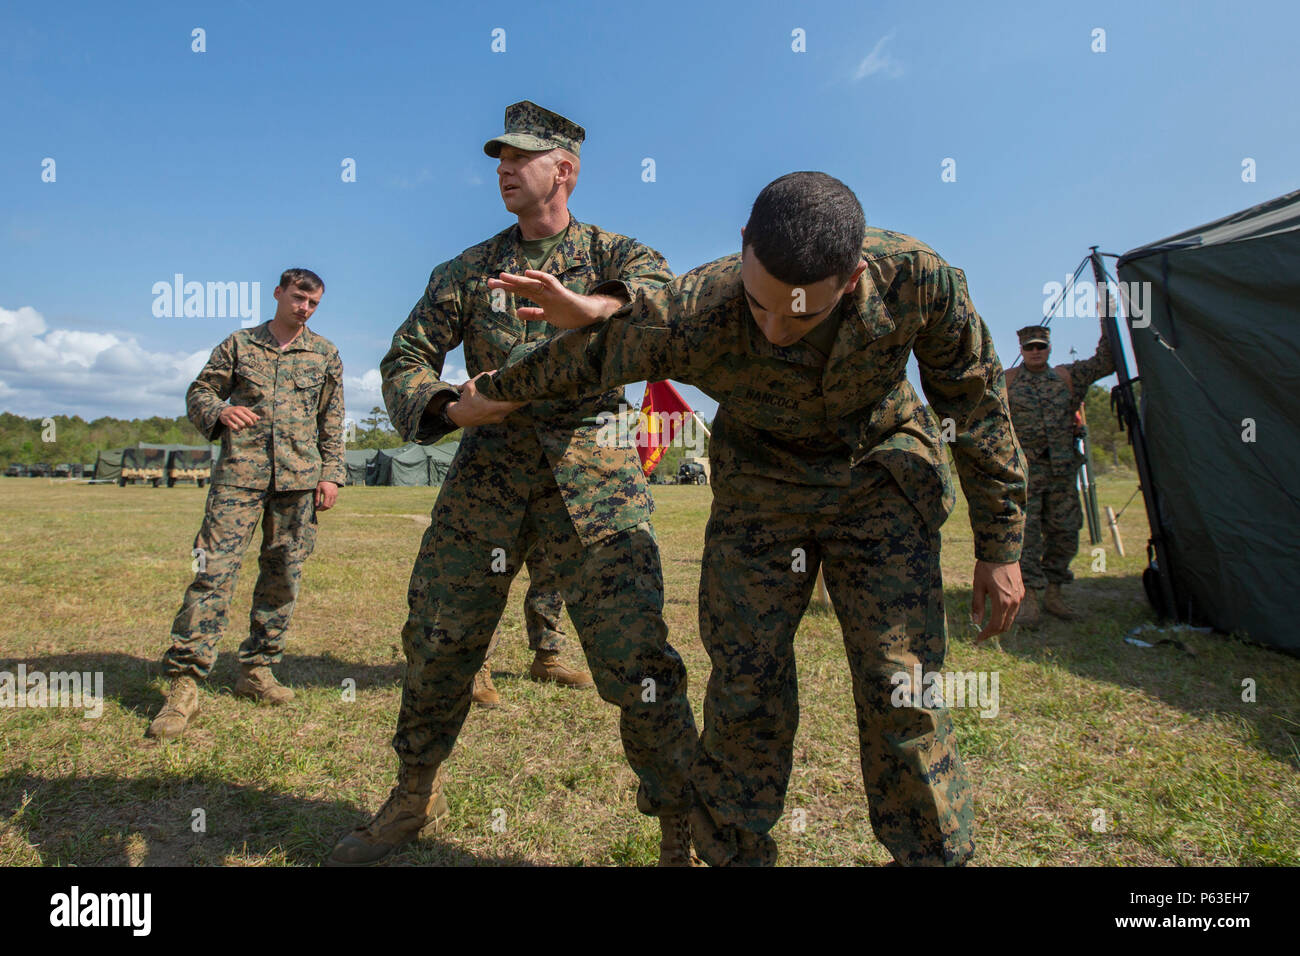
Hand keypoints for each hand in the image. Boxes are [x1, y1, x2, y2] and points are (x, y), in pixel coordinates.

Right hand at [219, 405, 259, 430]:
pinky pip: (235, 427)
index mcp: (243, 409)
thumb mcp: (244, 411)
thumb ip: (251, 414)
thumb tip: (259, 418)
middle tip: (248, 425)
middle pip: (248, 421)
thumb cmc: (237, 412)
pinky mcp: (227, 420)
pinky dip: (238, 430)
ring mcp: (232, 416)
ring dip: (244, 427)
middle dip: (250, 425)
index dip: (254, 421)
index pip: (252, 416)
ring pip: (242, 425)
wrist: (224, 411)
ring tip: (243, 427)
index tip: (252, 422)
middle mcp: (237, 411)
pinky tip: (239, 429)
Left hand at [315, 480, 338, 509]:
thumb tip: (316, 505)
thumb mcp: (318, 489)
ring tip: (322, 507)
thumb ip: (317, 498)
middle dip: (323, 509)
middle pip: (329, 506)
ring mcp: (335, 495)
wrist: (330, 477)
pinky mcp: (336, 494)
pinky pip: (334, 502)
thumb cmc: (322, 482)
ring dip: (327, 507)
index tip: (317, 509)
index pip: (325, 505)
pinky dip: (330, 504)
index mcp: (327, 494)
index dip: (321, 508)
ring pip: (332, 505)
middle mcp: (332, 495)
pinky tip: (325, 503)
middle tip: (318, 509)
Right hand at [444, 371, 525, 426]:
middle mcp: (498, 415)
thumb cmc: (465, 401)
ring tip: (517, 390)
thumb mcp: (470, 386)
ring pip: (511, 408)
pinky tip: (508, 396)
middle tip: (525, 387)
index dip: (524, 396)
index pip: (515, 403)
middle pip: (516, 405)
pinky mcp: (497, 419)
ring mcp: (498, 418)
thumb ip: (483, 377)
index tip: (529, 389)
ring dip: (514, 400)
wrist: (459, 417)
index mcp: (493, 408)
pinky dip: (508, 404)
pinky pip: (506, 410)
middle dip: (520, 396)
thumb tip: (496, 371)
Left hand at [486, 270, 619, 328]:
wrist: (588, 315)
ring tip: (503, 277)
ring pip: (531, 284)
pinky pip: (549, 282)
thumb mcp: (548, 316)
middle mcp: (543, 292)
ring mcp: (552, 292)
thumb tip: (518, 312)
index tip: (491, 285)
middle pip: (521, 286)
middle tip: (489, 282)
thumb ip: (534, 313)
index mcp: (540, 297)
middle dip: (506, 284)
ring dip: (517, 280)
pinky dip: (539, 276)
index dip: (506, 288)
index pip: (519, 291)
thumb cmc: (569, 314)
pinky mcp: (561, 293)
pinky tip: (528, 272)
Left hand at [971, 559, 1023, 642]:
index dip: (986, 634)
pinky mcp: (1022, 592)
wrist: (1002, 551)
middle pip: (1005, 625)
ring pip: (1011, 619)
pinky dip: (1006, 616)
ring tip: (988, 627)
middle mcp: (1014, 602)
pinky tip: (997, 614)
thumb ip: (977, 605)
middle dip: (993, 632)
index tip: (977, 639)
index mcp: (1002, 601)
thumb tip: (976, 622)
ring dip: (1000, 625)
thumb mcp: (978, 586)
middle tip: (982, 635)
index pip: (995, 626)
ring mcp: (1020, 597)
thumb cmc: (987, 567)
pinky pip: (1015, 610)